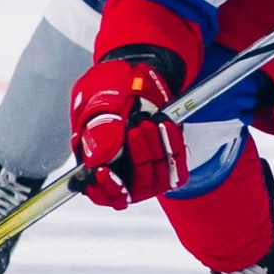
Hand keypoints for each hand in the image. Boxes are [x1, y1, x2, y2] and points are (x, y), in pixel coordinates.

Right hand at [68, 50, 185, 208]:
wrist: (135, 79)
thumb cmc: (108, 93)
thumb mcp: (97, 105)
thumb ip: (97, 130)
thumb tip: (96, 158)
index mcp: (98, 168)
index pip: (101, 194)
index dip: (103, 188)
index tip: (101, 170)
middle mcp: (125, 177)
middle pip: (133, 186)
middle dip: (136, 156)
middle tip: (135, 129)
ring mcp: (149, 173)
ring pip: (157, 176)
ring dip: (154, 147)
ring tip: (149, 121)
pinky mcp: (171, 164)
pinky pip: (177, 164)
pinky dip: (172, 143)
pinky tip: (165, 123)